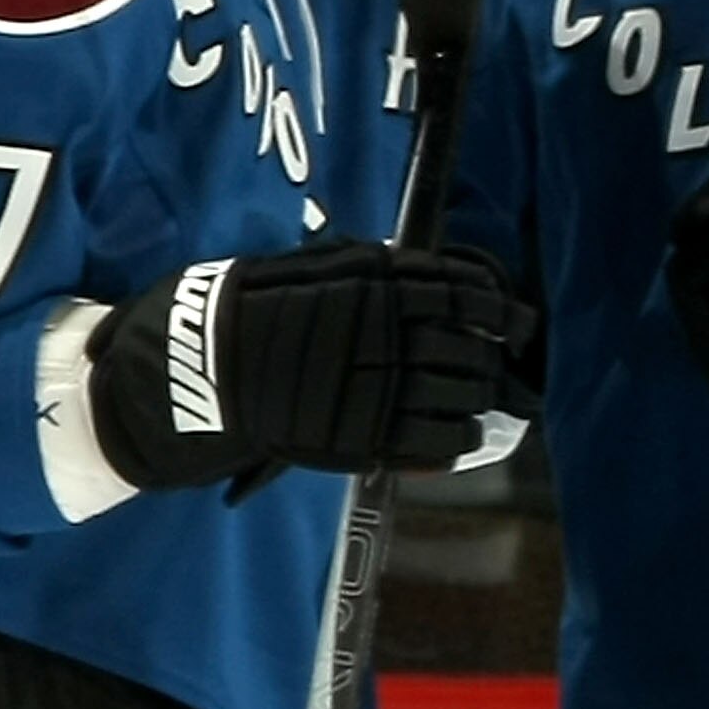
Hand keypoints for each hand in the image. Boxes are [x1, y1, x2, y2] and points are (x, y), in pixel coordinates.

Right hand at [88, 241, 539, 490]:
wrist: (192, 373)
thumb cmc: (243, 312)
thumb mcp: (300, 268)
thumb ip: (361, 270)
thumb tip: (417, 269)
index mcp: (372, 284)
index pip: (461, 291)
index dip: (499, 307)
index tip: (516, 318)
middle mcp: (384, 332)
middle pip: (470, 348)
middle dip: (494, 360)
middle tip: (505, 367)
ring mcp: (375, 387)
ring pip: (461, 395)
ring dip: (479, 399)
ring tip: (478, 401)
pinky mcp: (362, 436)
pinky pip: (434, 441)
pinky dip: (454, 438)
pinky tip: (454, 433)